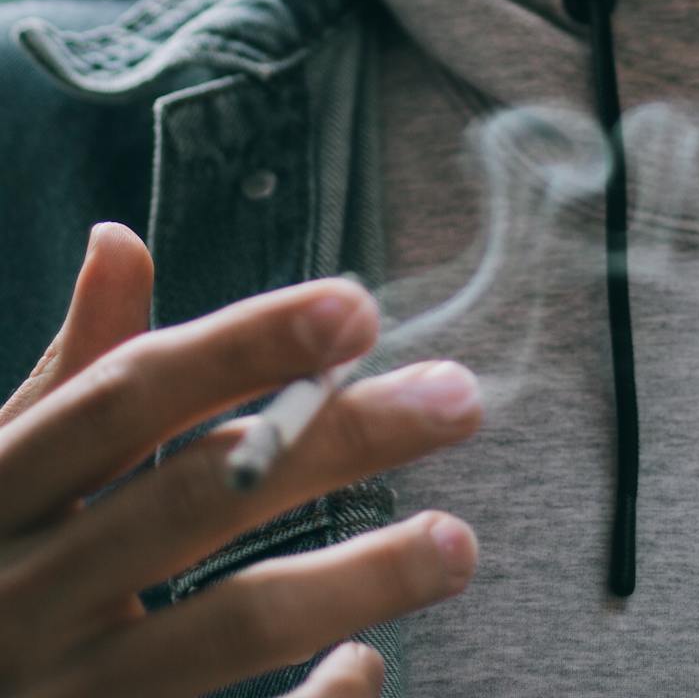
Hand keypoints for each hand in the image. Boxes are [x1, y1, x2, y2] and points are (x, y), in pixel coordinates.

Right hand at [0, 222, 480, 696]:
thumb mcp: (2, 473)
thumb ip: (73, 377)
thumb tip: (117, 239)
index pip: (129, 397)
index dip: (243, 346)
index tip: (358, 307)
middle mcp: (21, 596)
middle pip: (198, 498)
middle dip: (335, 440)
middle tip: (458, 400)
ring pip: (227, 630)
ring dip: (354, 579)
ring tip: (456, 541)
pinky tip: (368, 664)